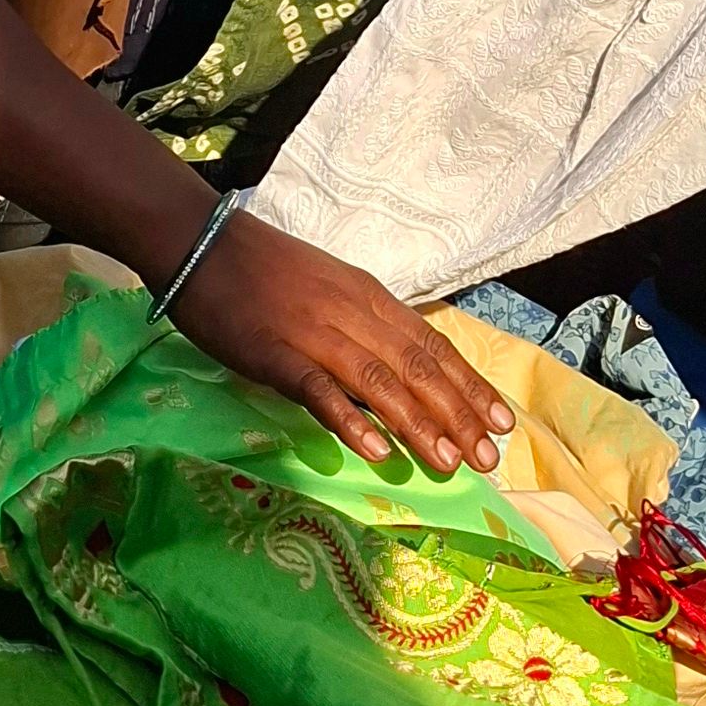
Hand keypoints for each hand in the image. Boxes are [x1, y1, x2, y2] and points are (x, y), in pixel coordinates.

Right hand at [168, 211, 515, 476]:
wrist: (204, 243)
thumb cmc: (267, 270)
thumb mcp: (331, 288)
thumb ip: (365, 326)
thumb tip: (403, 372)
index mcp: (370, 298)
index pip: (433, 345)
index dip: (470, 385)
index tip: (502, 421)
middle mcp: (353, 314)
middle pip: (417, 367)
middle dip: (458, 414)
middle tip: (487, 459)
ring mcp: (314, 333)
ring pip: (379, 382)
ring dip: (417, 424)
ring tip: (448, 461)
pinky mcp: (274, 353)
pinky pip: (318, 389)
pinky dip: (348, 419)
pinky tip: (374, 450)